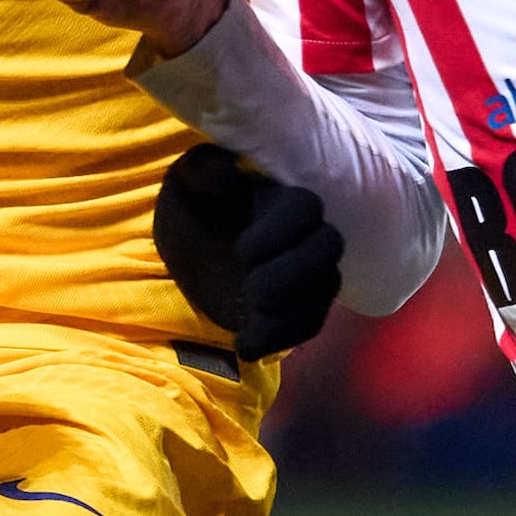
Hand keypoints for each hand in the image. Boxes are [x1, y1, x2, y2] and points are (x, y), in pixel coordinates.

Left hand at [150, 146, 340, 361]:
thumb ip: (205, 171)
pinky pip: (308, 326)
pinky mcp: (297, 307)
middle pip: (330, 247)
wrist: (186, 251)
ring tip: (249, 313)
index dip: (281, 231)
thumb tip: (229, 175)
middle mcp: (303, 233)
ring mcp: (305, 273)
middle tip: (250, 285)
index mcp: (280, 198)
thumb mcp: (186, 182)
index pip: (307, 206)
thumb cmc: (192, 208)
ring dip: (288, 309)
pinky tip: (243, 344)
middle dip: (291, 273)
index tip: (241, 250)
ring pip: (325, 291)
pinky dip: (278, 338)